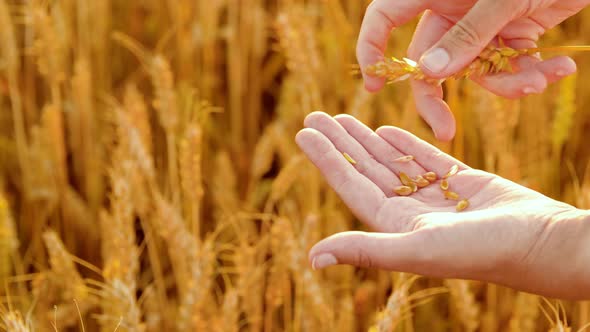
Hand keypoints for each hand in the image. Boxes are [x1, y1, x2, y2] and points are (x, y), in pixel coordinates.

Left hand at [296, 112, 589, 299]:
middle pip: (366, 170)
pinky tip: (384, 129)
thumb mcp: (417, 248)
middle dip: (340, 143)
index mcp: (395, 226)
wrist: (541, 242)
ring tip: (341, 117)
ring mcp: (434, 196)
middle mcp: (409, 211)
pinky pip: (424, 159)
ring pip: (391, 162)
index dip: (327, 159)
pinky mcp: (460, 181)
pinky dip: (404, 144)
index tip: (304, 132)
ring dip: (366, 139)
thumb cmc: (480, 250)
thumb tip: (313, 259)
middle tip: (313, 115)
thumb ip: (366, 250)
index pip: (351, 186)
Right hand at [357, 0, 587, 139]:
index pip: (385, 17)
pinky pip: (508, 68)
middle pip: (428, 61)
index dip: (372, 47)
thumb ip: (467, 35)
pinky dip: (532, 74)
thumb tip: (428, 74)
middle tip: (445, 131)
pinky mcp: (511, 36)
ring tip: (538, 82)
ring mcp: (481, 26)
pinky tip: (560, 68)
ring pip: (474, 72)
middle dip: (439, 97)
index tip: (374, 84)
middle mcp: (451, 11)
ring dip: (506, 84)